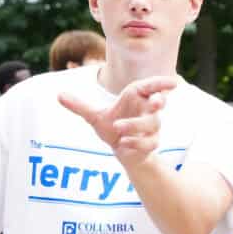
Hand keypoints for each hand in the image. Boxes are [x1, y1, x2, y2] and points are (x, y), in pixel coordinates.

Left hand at [58, 76, 174, 167]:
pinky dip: (135, 142)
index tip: (173, 82)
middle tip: (156, 102)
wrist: (121, 151)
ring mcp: (152, 128)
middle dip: (159, 102)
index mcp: (137, 98)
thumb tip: (58, 95)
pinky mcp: (151, 143)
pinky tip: (122, 144)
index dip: (161, 83)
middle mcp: (148, 111)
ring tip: (118, 128)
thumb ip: (79, 106)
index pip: (151, 87)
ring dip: (135, 125)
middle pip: (158, 103)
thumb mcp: (94, 116)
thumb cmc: (113, 128)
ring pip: (151, 124)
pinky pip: (148, 142)